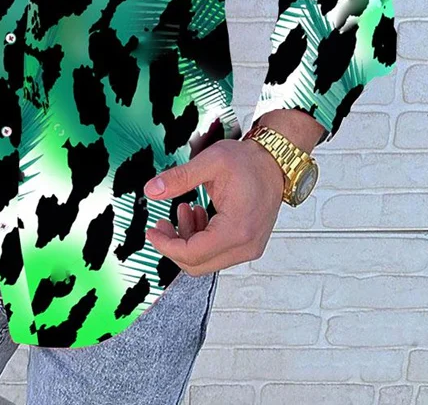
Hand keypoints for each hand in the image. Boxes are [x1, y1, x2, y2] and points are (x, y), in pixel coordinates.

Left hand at [143, 137, 285, 275]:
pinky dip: (201, 238)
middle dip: (174, 245)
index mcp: (236, 229)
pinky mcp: (248, 244)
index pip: (192, 254)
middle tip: (162, 223)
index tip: (152, 232)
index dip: (166, 246)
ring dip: (188, 239)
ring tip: (184, 209)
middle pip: (197, 264)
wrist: (275, 162)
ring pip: (206, 260)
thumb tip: (152, 190)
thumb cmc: (249, 162)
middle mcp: (246, 245)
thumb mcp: (210, 162)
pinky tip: (198, 214)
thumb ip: (179, 178)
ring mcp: (249, 247)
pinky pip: (217, 253)